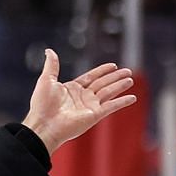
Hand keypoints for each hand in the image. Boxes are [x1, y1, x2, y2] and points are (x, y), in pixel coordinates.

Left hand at [21, 51, 138, 154]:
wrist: (44, 124)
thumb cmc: (42, 104)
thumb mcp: (46, 80)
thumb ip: (52, 65)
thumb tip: (49, 51)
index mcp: (72, 89)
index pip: (91, 77)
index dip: (102, 71)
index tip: (113, 66)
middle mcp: (83, 97)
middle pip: (103, 84)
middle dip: (115, 77)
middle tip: (128, 71)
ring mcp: (90, 106)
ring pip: (109, 92)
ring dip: (120, 86)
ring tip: (130, 79)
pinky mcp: (95, 115)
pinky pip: (111, 106)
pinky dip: (122, 102)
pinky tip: (132, 97)